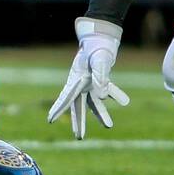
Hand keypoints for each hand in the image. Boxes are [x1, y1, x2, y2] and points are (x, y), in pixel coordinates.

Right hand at [47, 17, 129, 139]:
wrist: (101, 37)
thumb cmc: (97, 48)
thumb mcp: (101, 62)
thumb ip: (102, 80)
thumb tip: (102, 97)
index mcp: (76, 79)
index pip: (66, 98)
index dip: (58, 109)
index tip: (50, 120)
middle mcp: (80, 83)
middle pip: (78, 106)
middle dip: (79, 122)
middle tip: (79, 137)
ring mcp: (89, 82)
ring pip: (93, 102)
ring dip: (100, 113)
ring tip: (109, 126)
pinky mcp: (99, 79)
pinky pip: (107, 90)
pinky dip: (115, 95)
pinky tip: (123, 102)